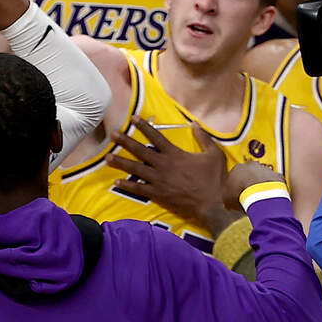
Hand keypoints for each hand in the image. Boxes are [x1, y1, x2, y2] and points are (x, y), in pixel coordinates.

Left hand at [107, 119, 238, 235]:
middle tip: (113, 135)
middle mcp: (164, 165)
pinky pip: (139, 189)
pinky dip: (127, 185)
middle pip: (140, 151)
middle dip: (125, 142)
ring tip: (107, 157)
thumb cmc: (215, 178)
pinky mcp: (158, 194)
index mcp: (175, 154)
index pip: (156, 136)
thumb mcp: (214, 154)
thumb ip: (203, 138)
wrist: (213, 203)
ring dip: (121, 162)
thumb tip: (195, 123)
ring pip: (136, 169)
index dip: (144, 126)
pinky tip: (116, 182)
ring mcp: (159, 180)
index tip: (133, 118)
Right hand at [223, 162, 286, 211]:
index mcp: (237, 168)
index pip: (235, 176)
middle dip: (250, 184)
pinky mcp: (277, 176)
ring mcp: (266, 170)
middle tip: (250, 198)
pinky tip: (271, 199)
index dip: (236, 187)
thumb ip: (227, 198)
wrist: (260, 193)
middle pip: (250, 174)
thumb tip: (229, 203)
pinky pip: (276, 183)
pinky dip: (274, 190)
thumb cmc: (240, 195)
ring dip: (262, 186)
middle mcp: (252, 166)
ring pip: (263, 177)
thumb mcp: (226, 199)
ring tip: (261, 200)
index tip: (237, 197)